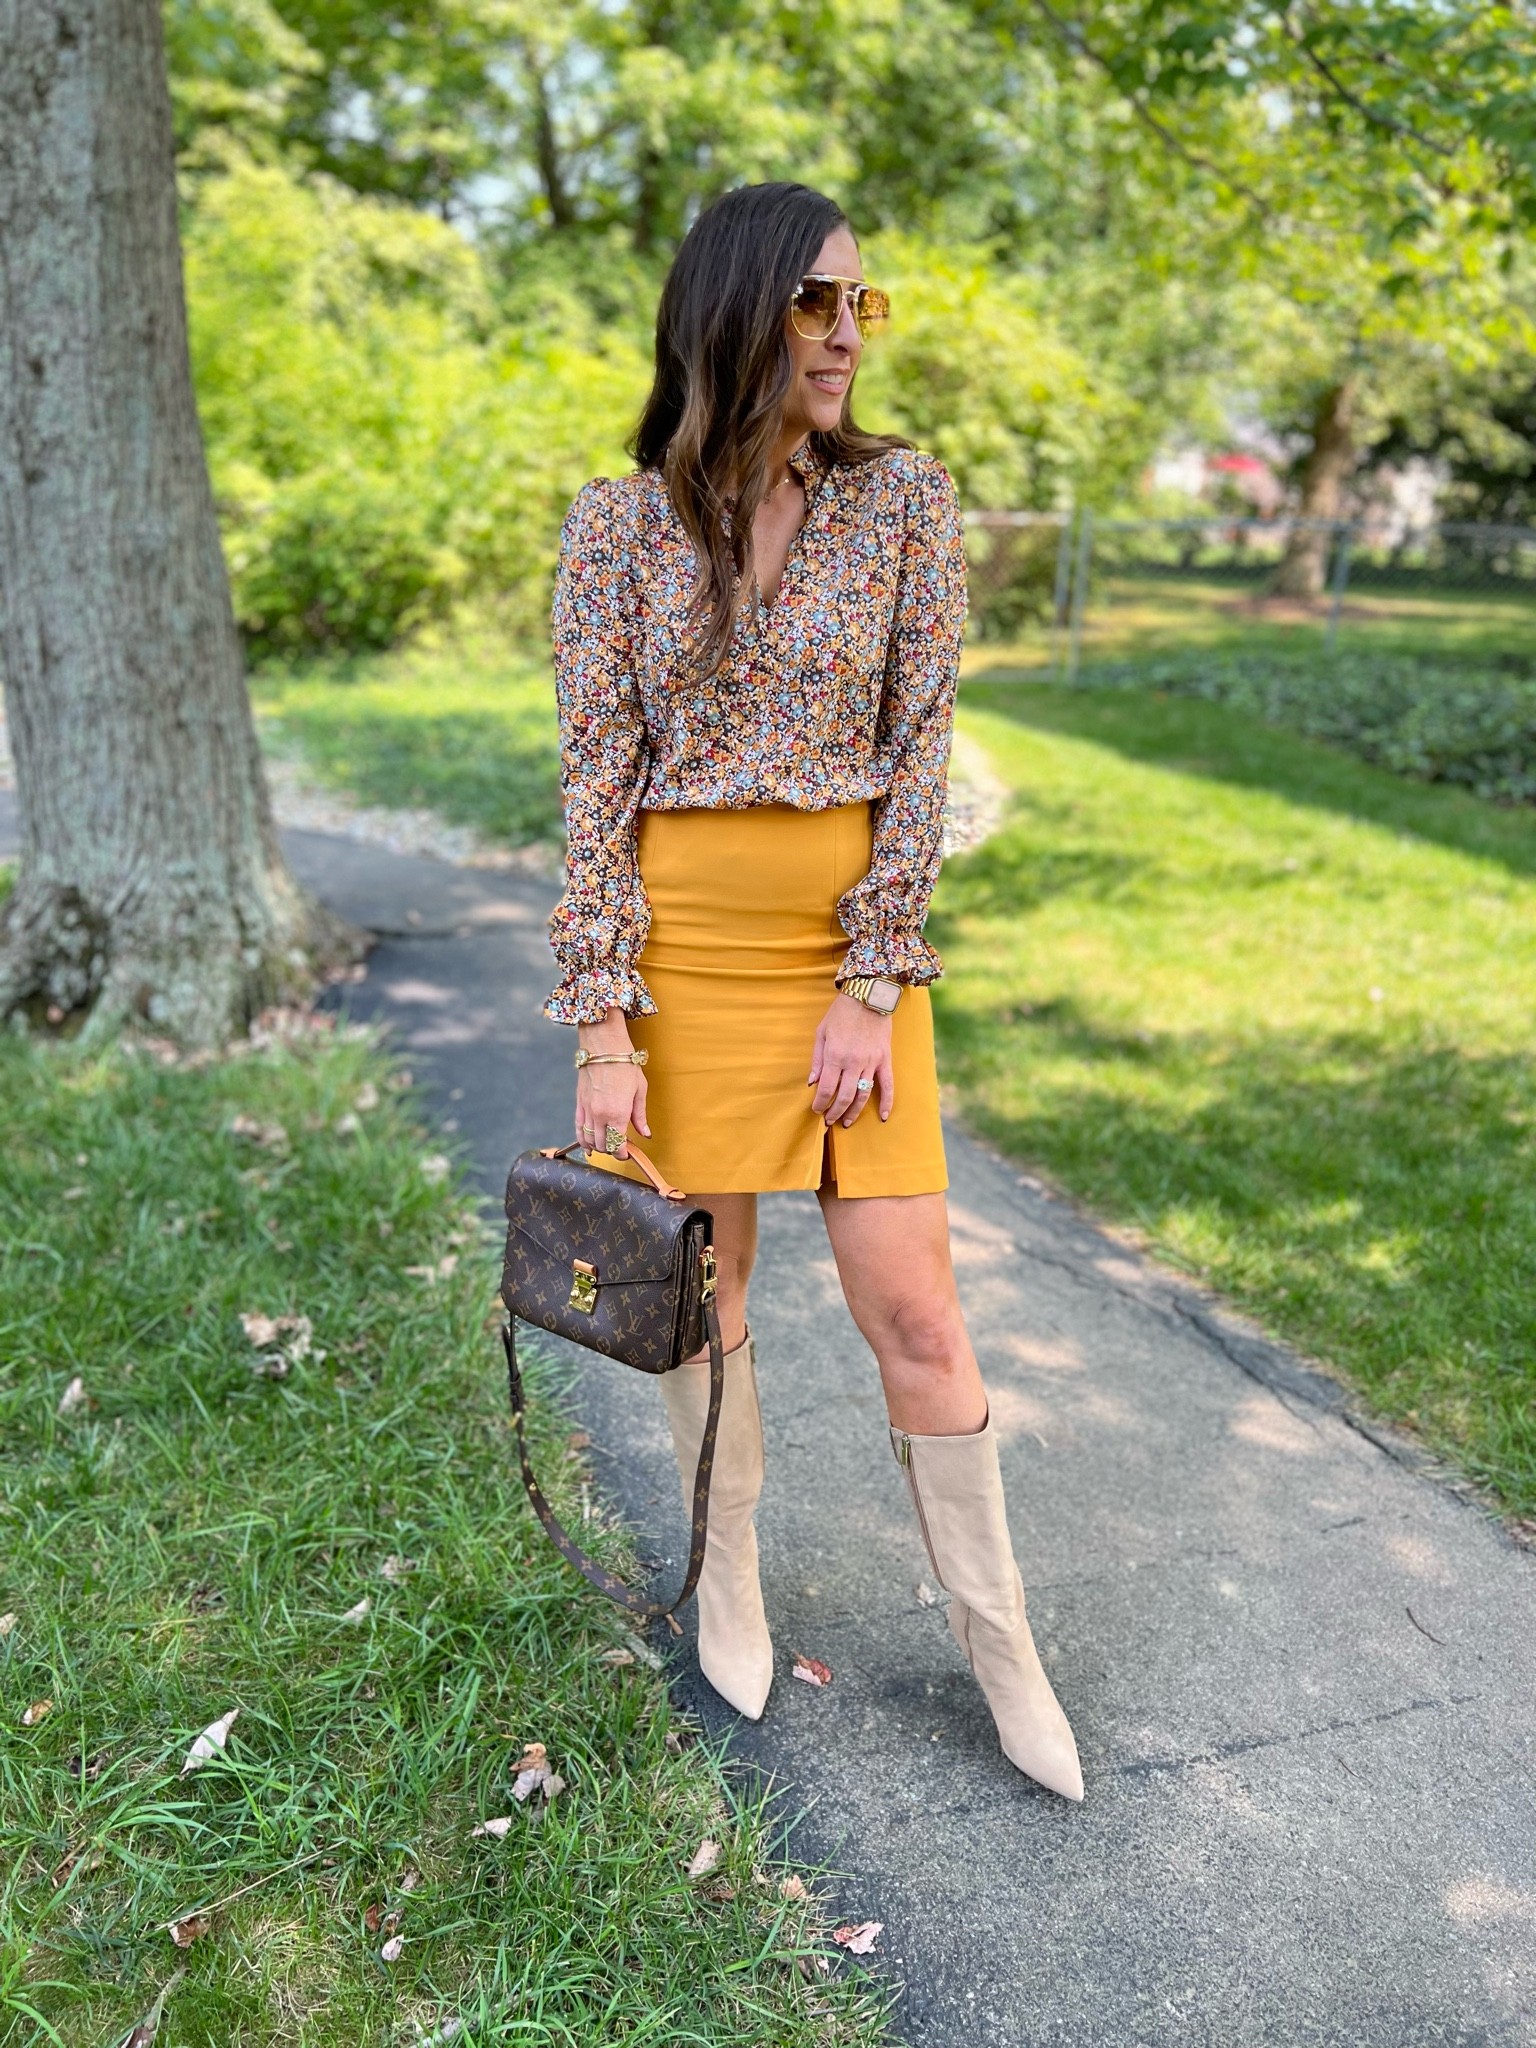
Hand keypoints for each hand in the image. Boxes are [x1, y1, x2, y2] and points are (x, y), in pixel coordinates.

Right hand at [574, 1009, 649, 1157]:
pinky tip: (587, 1146)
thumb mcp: (640, 1090)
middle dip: (612, 1150)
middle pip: (603, 1145)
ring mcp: (587, 1110)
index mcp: (618, 1114)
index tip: (627, 1154)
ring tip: (607, 1145)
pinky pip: (578, 1128)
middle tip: (620, 1147)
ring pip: (589, 1140)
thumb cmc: (625, 1065)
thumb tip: (645, 1134)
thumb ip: (640, 1115)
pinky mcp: (579, 1103)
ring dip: (598, 1147)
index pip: (617, 1145)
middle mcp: (600, 1115)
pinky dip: (582, 1140)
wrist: (604, 1046)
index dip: (622, 1154)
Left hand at [808, 992, 894, 1128]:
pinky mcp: (884, 1060)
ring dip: (853, 1112)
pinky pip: (887, 1085)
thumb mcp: (821, 1033)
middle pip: (844, 1097)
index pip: (826, 1089)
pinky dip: (886, 1103)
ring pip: (862, 1095)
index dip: (820, 1103)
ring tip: (846, 1123)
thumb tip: (812, 1083)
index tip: (816, 1110)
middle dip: (834, 1112)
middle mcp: (853, 1063)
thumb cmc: (841, 1013)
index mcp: (835, 1056)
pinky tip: (881, 1117)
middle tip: (828, 1120)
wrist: (868, 996)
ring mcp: (871, 1062)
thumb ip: (817, 1060)